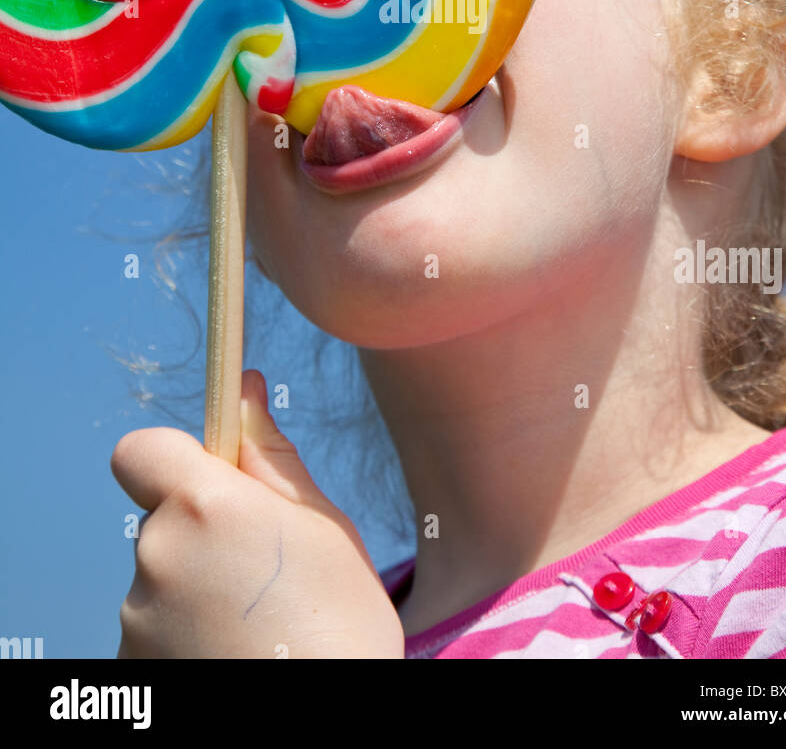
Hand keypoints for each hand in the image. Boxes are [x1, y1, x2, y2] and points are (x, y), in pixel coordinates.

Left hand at [111, 369, 404, 658]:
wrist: (324, 728)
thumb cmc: (339, 625)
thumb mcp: (322, 527)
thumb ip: (271, 455)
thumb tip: (244, 387)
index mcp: (206, 505)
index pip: (142, 449)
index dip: (172, 458)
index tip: (211, 479)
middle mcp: (158, 554)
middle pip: (163, 518)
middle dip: (202, 532)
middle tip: (264, 571)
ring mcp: (138, 617)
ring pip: (161, 577)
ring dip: (196, 588)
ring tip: (257, 625)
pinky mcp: (131, 666)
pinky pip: (154, 629)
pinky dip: (184, 637)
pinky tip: (235, 655)